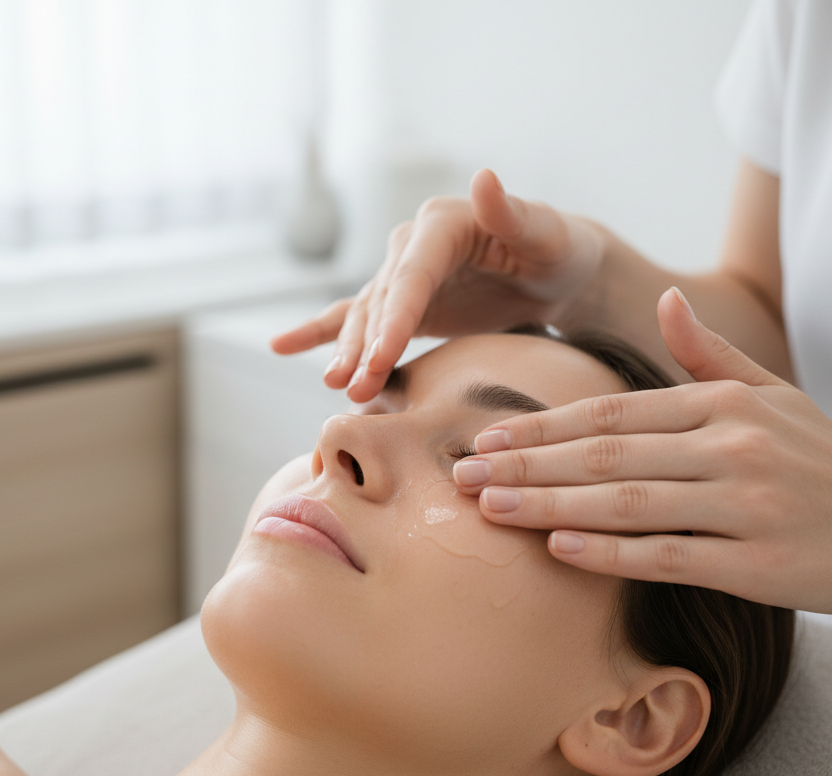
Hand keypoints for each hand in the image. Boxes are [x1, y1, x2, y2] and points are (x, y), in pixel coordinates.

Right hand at [271, 169, 602, 401]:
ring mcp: (405, 277)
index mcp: (442, 225)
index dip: (395, 317)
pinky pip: (356, 318)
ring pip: (366, 316)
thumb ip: (514, 213)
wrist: (554, 273)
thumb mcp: (546, 234)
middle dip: (366, 345)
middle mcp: (414, 247)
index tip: (381, 358)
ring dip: (348, 351)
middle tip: (354, 387)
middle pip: (381, 301)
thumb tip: (483, 177)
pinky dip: (321, 333)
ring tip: (336, 385)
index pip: (412, 275)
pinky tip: (282, 347)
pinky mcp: (403, 304)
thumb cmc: (558, 250)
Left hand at [453, 288, 831, 612]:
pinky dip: (611, 554)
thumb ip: (709, 353)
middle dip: (526, 465)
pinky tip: (558, 549)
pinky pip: (669, 556)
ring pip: (625, 503)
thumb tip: (666, 299)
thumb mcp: (770, 394)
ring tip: (491, 509)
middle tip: (463, 475)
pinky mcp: (758, 563)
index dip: (543, 426)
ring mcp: (744, 504)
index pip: (610, 413)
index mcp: (721, 404)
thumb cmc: (818, 457)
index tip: (488, 438)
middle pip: (604, 455)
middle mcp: (729, 447)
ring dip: (549, 505)